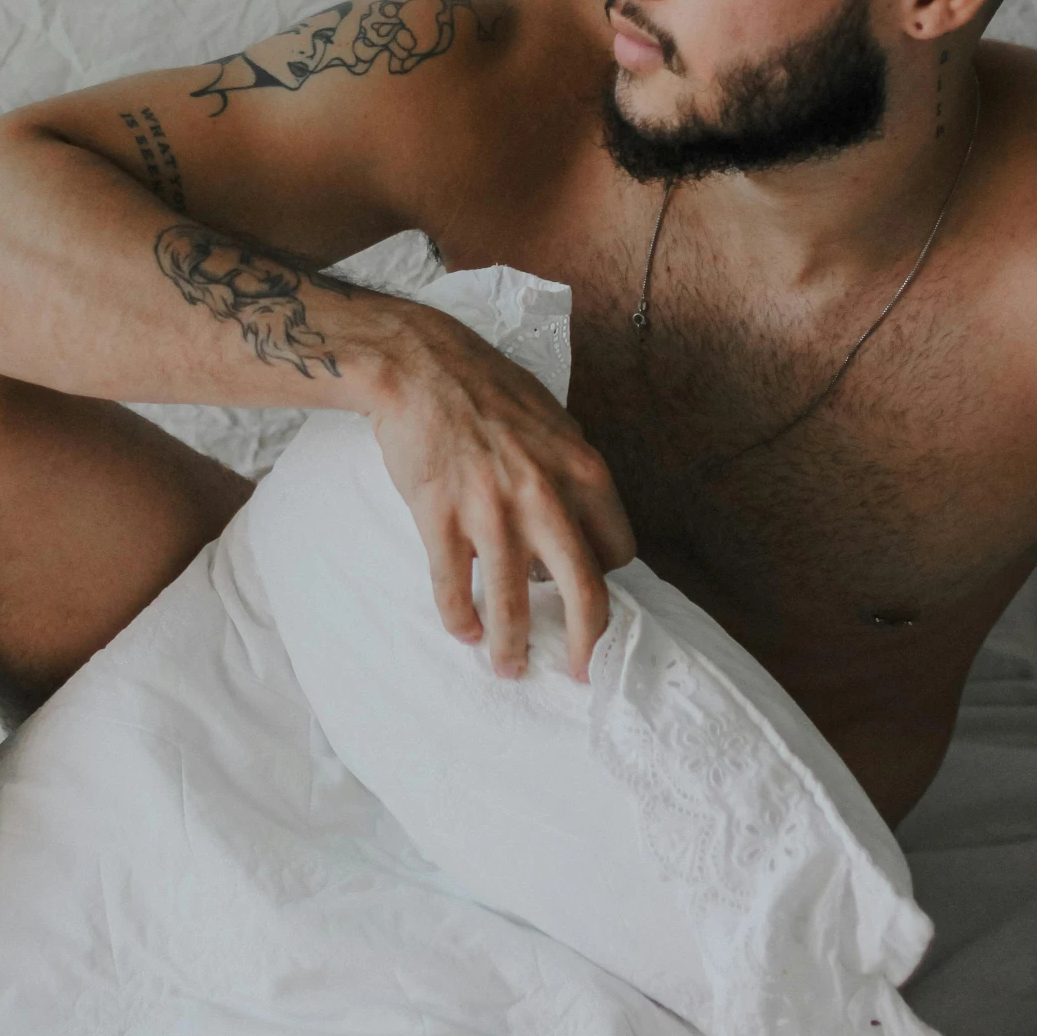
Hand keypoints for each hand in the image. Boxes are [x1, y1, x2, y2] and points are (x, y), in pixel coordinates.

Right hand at [369, 309, 635, 680]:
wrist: (418, 364)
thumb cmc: (488, 388)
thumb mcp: (554, 422)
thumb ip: (571, 475)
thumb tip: (575, 529)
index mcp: (583, 470)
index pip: (617, 550)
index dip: (604, 578)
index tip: (583, 590)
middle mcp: (545, 496)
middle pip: (584, 592)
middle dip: (586, 643)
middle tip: (581, 671)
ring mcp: (491, 510)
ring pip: (513, 603)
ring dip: (512, 647)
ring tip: (509, 668)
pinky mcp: (440, 517)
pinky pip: (455, 588)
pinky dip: (460, 619)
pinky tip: (462, 632)